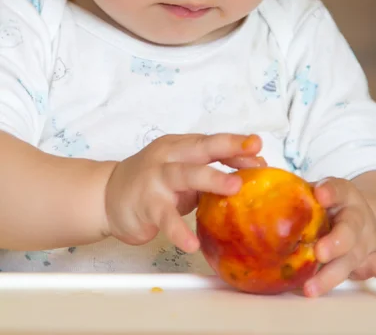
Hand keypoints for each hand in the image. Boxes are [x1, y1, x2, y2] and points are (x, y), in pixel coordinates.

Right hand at [104, 133, 263, 252]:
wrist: (106, 196)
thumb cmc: (153, 183)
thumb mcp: (181, 171)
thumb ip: (209, 170)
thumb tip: (253, 169)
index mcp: (179, 146)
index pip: (210, 142)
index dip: (235, 144)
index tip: (258, 146)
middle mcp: (167, 157)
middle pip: (200, 148)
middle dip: (228, 148)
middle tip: (254, 153)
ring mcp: (155, 179)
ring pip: (184, 174)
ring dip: (211, 179)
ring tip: (234, 188)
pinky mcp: (145, 204)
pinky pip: (164, 217)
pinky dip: (178, 230)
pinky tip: (191, 243)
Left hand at [303, 178, 375, 301]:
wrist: (359, 216)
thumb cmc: (325, 205)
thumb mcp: (314, 193)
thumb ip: (291, 191)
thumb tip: (245, 182)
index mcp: (342, 195)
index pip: (338, 189)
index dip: (330, 191)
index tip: (319, 193)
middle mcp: (355, 217)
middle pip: (348, 229)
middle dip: (334, 242)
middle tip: (317, 251)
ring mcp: (364, 240)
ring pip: (353, 256)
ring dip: (333, 273)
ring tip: (311, 287)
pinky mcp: (372, 259)